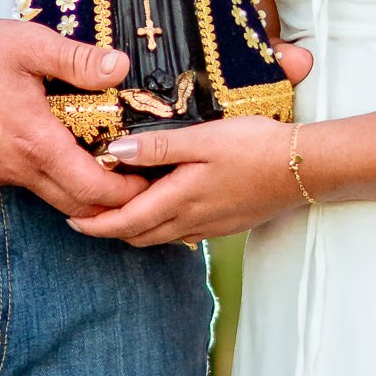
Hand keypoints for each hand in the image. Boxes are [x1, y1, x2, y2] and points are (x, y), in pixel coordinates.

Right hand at [0, 19, 133, 214]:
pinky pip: (28, 185)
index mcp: (35, 141)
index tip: (148, 179)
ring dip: (82, 191)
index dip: (126, 192)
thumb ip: (78, 59)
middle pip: (76, 206)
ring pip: (52, 198)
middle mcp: (17, 167)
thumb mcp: (29, 44)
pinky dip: (53, 179)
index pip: (92, 189)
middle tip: (137, 181)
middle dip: (111, 202)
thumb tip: (120, 67)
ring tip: (106, 166)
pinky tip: (62, 152)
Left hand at [68, 116, 302, 246]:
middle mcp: (190, 222)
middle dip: (108, 229)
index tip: (71, 218)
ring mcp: (209, 227)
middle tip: (85, 215)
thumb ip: (158, 147)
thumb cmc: (256, 147)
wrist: (305, 169)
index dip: (94, 224)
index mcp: (180, 200)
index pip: (124, 222)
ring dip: (133, 229)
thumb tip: (114, 153)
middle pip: (137, 236)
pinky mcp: (224, 225)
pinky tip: (160, 206)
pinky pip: (181, 233)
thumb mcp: (204, 138)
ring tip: (116, 210)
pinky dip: (159, 226)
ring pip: (158, 237)